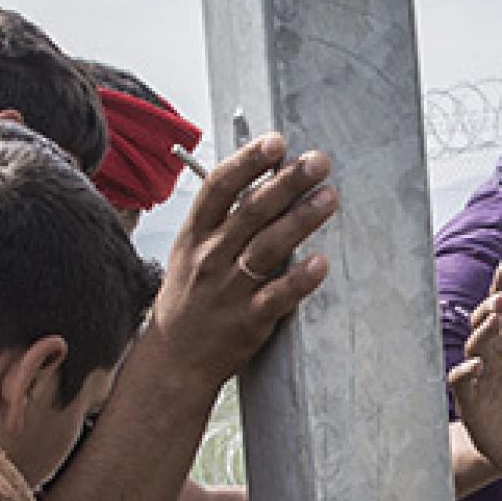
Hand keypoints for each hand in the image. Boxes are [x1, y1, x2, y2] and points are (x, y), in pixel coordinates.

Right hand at [151, 135, 337, 385]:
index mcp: (196, 234)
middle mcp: (211, 257)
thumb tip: (263, 175)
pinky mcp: (249, 320)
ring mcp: (229, 289)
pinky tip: (321, 263)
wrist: (174, 358)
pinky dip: (299, 280)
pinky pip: (278, 297)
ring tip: (328, 197)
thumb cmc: (190, 297)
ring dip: (300, 220)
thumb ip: (224, 216)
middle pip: (251, 211)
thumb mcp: (192, 249)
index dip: (248, 162)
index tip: (275, 142)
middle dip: (287, 182)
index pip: (219, 188)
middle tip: (317, 161)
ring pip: (268, 248)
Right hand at [446, 253, 501, 475]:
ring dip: (483, 331)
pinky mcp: (471, 399)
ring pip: (475, 344)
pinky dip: (466, 370)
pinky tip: (478, 365)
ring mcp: (481, 373)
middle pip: (488, 319)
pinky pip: (461, 380)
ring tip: (496, 321)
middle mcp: (497, 352)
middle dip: (492, 306)